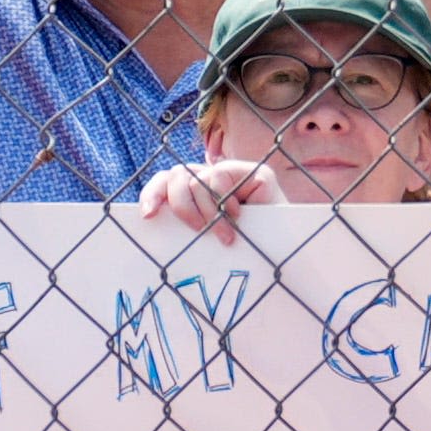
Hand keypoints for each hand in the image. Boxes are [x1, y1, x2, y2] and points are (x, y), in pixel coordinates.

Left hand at [132, 156, 286, 239]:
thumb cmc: (242, 253)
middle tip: (198, 231)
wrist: (283, 257)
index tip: (147, 216)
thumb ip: (184, 223)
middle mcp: (212, 178)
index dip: (153, 193)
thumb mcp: (203, 239)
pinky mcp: (257, 172)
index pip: (166, 181)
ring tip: (226, 236)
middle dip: (182, 206)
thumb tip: (149, 218)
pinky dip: (225, 200)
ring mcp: (235, 172)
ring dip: (209, 212)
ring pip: (199, 179)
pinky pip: (221, 176)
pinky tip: (239, 215)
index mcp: (196, 191)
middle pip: (177, 176)